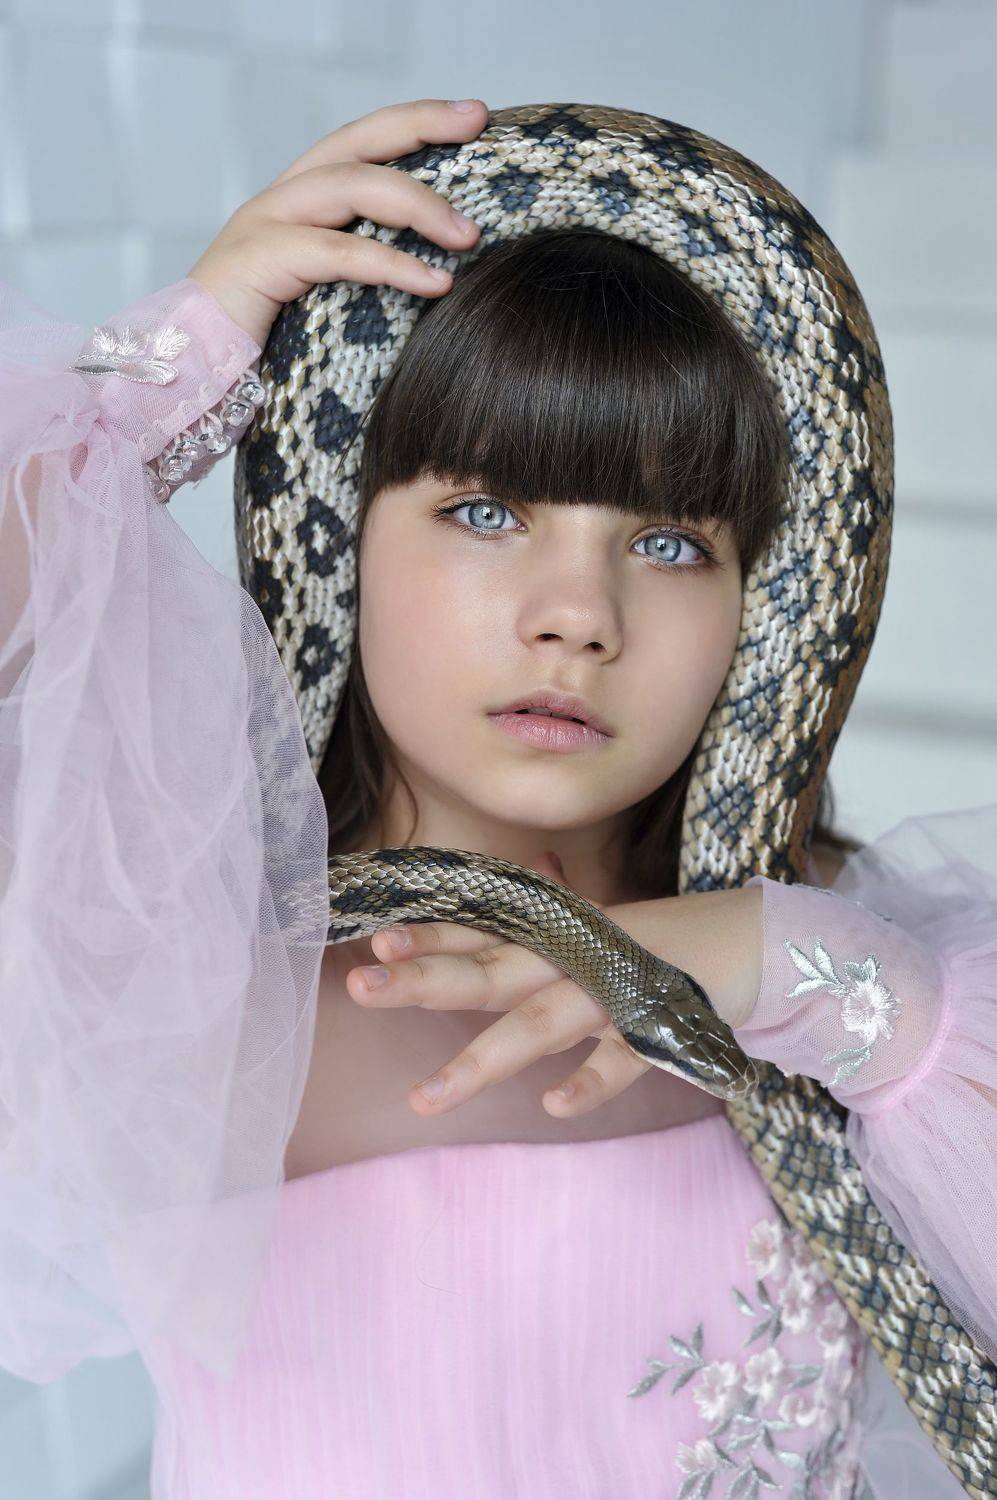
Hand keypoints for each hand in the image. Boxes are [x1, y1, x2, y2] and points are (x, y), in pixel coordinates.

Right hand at [187, 97, 487, 349]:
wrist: (188, 372)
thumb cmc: (263, 344)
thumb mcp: (325, 298)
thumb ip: (362, 273)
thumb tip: (442, 275)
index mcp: (299, 201)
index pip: (362, 143)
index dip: (414, 122)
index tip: (472, 116)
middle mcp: (282, 198)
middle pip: (358, 140)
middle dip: (420, 124)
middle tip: (476, 122)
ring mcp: (267, 223)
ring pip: (353, 185)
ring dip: (419, 205)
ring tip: (468, 236)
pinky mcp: (262, 260)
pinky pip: (340, 252)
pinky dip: (393, 265)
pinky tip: (435, 283)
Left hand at [344, 854, 763, 1118]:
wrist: (756, 940)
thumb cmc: (660, 943)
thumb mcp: (593, 931)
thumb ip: (546, 923)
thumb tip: (504, 895)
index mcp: (553, 936)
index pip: (478, 932)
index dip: (427, 935)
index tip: (372, 939)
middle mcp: (571, 957)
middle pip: (489, 971)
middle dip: (425, 981)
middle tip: (360, 988)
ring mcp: (612, 990)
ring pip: (539, 1022)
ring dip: (481, 1057)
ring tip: (425, 1097)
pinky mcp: (658, 1024)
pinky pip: (623, 1057)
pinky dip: (591, 1079)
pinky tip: (553, 1105)